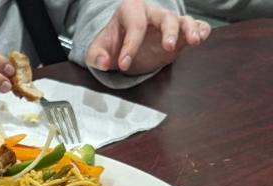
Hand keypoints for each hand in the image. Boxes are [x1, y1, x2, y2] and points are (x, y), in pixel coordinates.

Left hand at [87, 0, 210, 74]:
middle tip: (167, 47)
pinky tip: (201, 38)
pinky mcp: (180, 34)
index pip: (134, 26)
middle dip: (168, 31)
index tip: (123, 64)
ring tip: (193, 41)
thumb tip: (103, 62)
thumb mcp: (97, 50)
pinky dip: (200, 30)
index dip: (129, 46)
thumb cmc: (111, 44)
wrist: (123, 48)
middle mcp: (152, 13)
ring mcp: (168, 23)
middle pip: (164, 17)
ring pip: (183, 20)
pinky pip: (195, 26)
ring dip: (190, 30)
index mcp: (130, 10)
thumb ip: (96, 56)